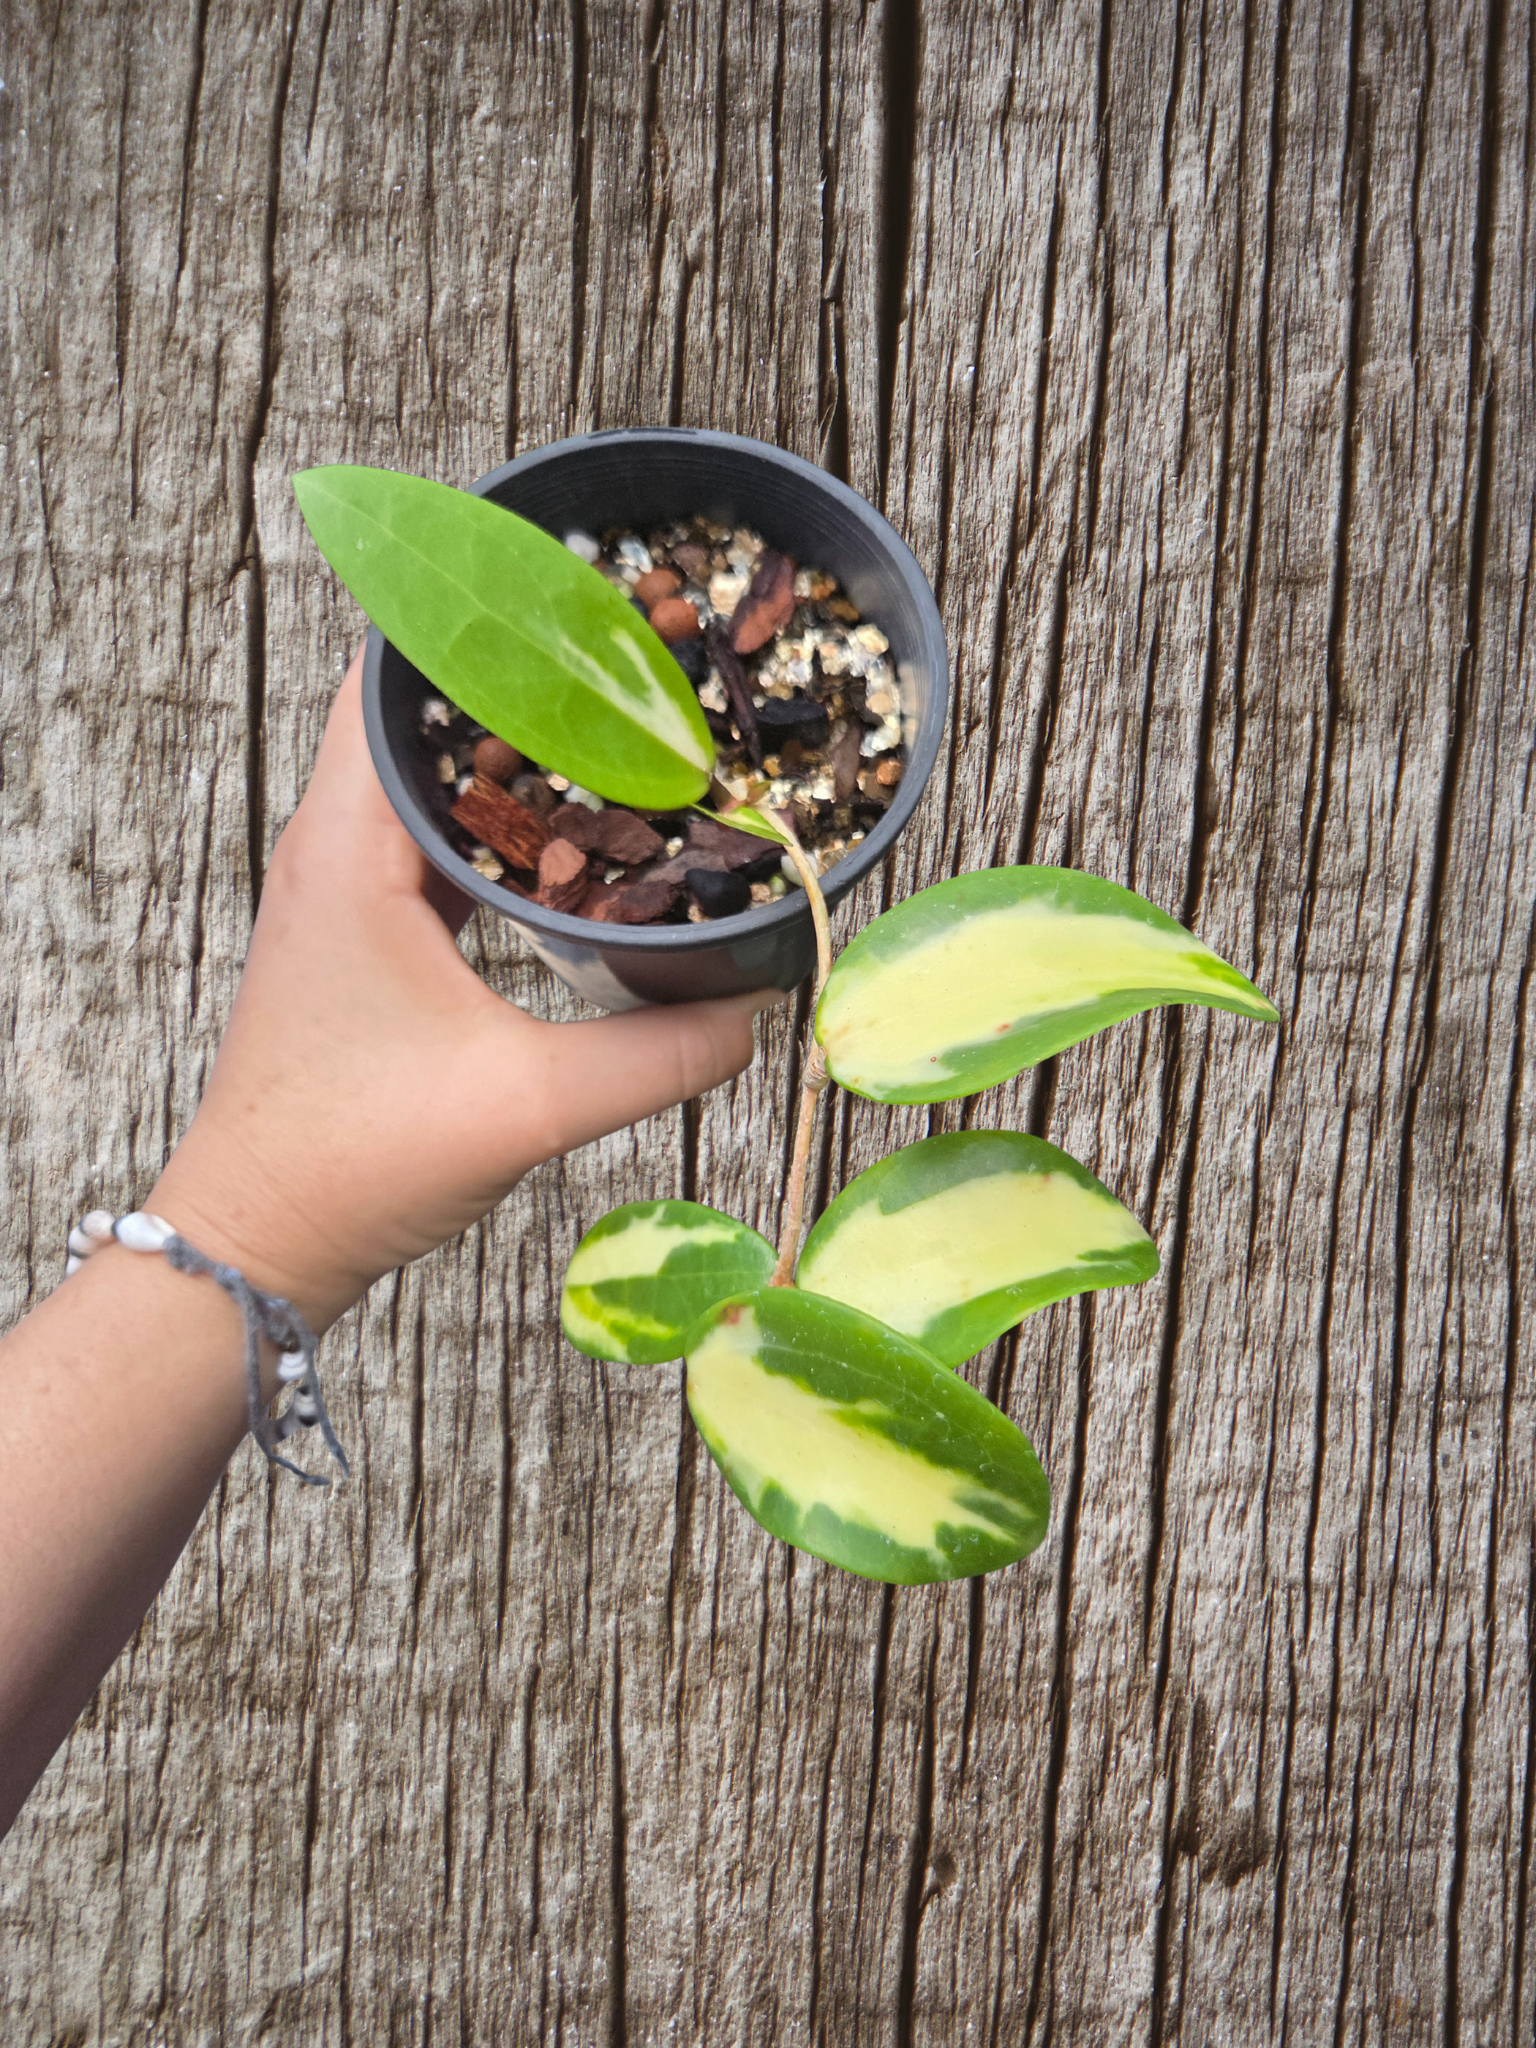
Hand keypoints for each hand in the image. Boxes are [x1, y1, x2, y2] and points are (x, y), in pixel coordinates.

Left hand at [151, 650, 778, 1328]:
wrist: (260, 1240)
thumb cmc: (351, 1162)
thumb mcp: (526, 1104)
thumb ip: (656, 1057)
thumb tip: (754, 1016)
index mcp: (350, 848)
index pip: (392, 677)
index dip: (480, 626)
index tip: (577, 602)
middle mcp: (336, 847)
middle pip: (421, 712)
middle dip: (520, 679)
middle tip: (627, 661)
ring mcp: (347, 888)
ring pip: (431, 776)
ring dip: (512, 751)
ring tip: (617, 727)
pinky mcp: (367, 932)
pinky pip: (438, 840)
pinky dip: (502, 822)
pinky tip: (578, 837)